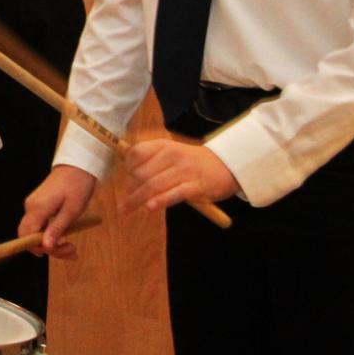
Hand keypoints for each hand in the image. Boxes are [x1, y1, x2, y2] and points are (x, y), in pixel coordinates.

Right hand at [18, 166, 96, 259]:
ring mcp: (33, 206)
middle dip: (48, 248)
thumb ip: (56, 229)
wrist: (77, 166)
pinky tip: (65, 238)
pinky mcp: (38, 205)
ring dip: (52, 243)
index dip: (39, 248)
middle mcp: (31, 207)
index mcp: (37, 208)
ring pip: (35, 232)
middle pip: (29, 236)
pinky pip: (39, 225)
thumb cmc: (77, 185)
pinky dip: (51, 234)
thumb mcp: (71, 210)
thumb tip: (45, 247)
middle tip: (71, 251)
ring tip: (72, 248)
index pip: (27, 236)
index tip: (58, 252)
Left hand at [122, 138, 236, 213]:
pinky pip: (174, 194)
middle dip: (131, 189)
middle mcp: (173, 156)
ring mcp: (184, 170)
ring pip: (154, 185)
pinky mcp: (196, 186)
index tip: (127, 180)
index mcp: (165, 145)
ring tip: (127, 208)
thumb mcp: (173, 152)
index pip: (137, 153)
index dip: (127, 168)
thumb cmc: (194, 162)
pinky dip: (160, 201)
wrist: (227, 164)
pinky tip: (150, 207)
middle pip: (142, 173)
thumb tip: (129, 178)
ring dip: (137, 199)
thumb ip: (152, 161)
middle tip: (127, 201)